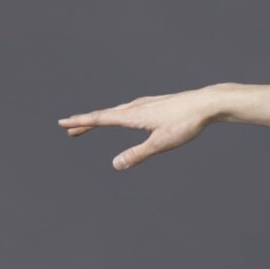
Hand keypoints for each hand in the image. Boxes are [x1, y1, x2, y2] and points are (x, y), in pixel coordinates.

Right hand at [58, 87, 224, 169]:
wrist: (208, 103)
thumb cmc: (186, 123)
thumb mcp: (161, 143)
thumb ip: (138, 154)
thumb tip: (115, 165)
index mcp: (132, 114)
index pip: (100, 119)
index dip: (80, 122)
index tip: (62, 123)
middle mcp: (136, 106)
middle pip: (105, 115)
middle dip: (86, 123)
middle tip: (69, 130)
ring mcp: (146, 103)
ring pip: (117, 111)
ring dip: (102, 118)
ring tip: (92, 123)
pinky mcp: (157, 104)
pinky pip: (129, 109)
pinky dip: (118, 114)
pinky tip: (125, 115)